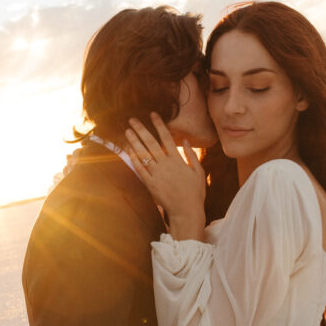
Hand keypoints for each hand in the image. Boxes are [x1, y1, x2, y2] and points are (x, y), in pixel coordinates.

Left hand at [125, 113, 206, 239]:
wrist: (187, 211)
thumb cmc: (195, 193)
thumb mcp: (199, 172)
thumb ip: (191, 155)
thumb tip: (185, 141)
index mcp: (178, 160)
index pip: (166, 137)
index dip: (159, 125)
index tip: (153, 114)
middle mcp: (166, 165)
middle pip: (151, 143)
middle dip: (141, 129)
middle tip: (132, 119)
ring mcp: (157, 174)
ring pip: (143, 154)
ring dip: (134, 142)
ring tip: (127, 131)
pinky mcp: (150, 185)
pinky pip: (140, 170)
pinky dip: (134, 160)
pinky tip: (128, 151)